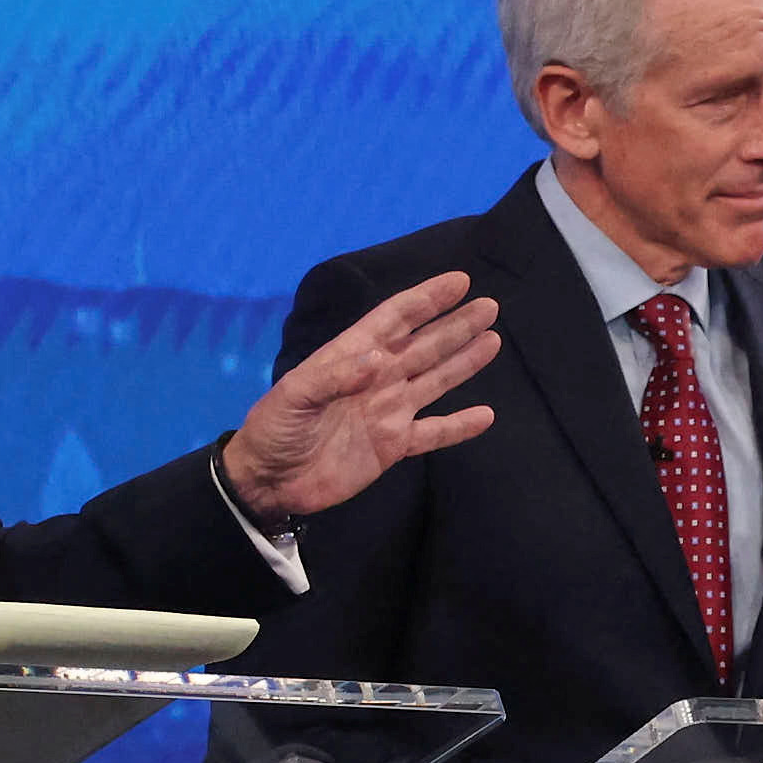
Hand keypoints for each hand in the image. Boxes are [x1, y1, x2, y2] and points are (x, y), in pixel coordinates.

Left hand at [217, 272, 501, 529]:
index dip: (426, 299)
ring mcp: (389, 411)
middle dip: (455, 325)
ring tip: (492, 340)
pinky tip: (486, 415)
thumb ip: (334, 376)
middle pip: (424, 345)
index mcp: (352, 356)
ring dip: (463, 362)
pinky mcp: (394, 445)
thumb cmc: (274, 429)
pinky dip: (459, 425)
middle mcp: (377, 378)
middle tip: (489, 306)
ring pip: (435, 380)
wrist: (270, 480)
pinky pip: (434, 433)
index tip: (458, 282)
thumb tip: (376, 360)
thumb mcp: (293, 395)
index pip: (396, 319)